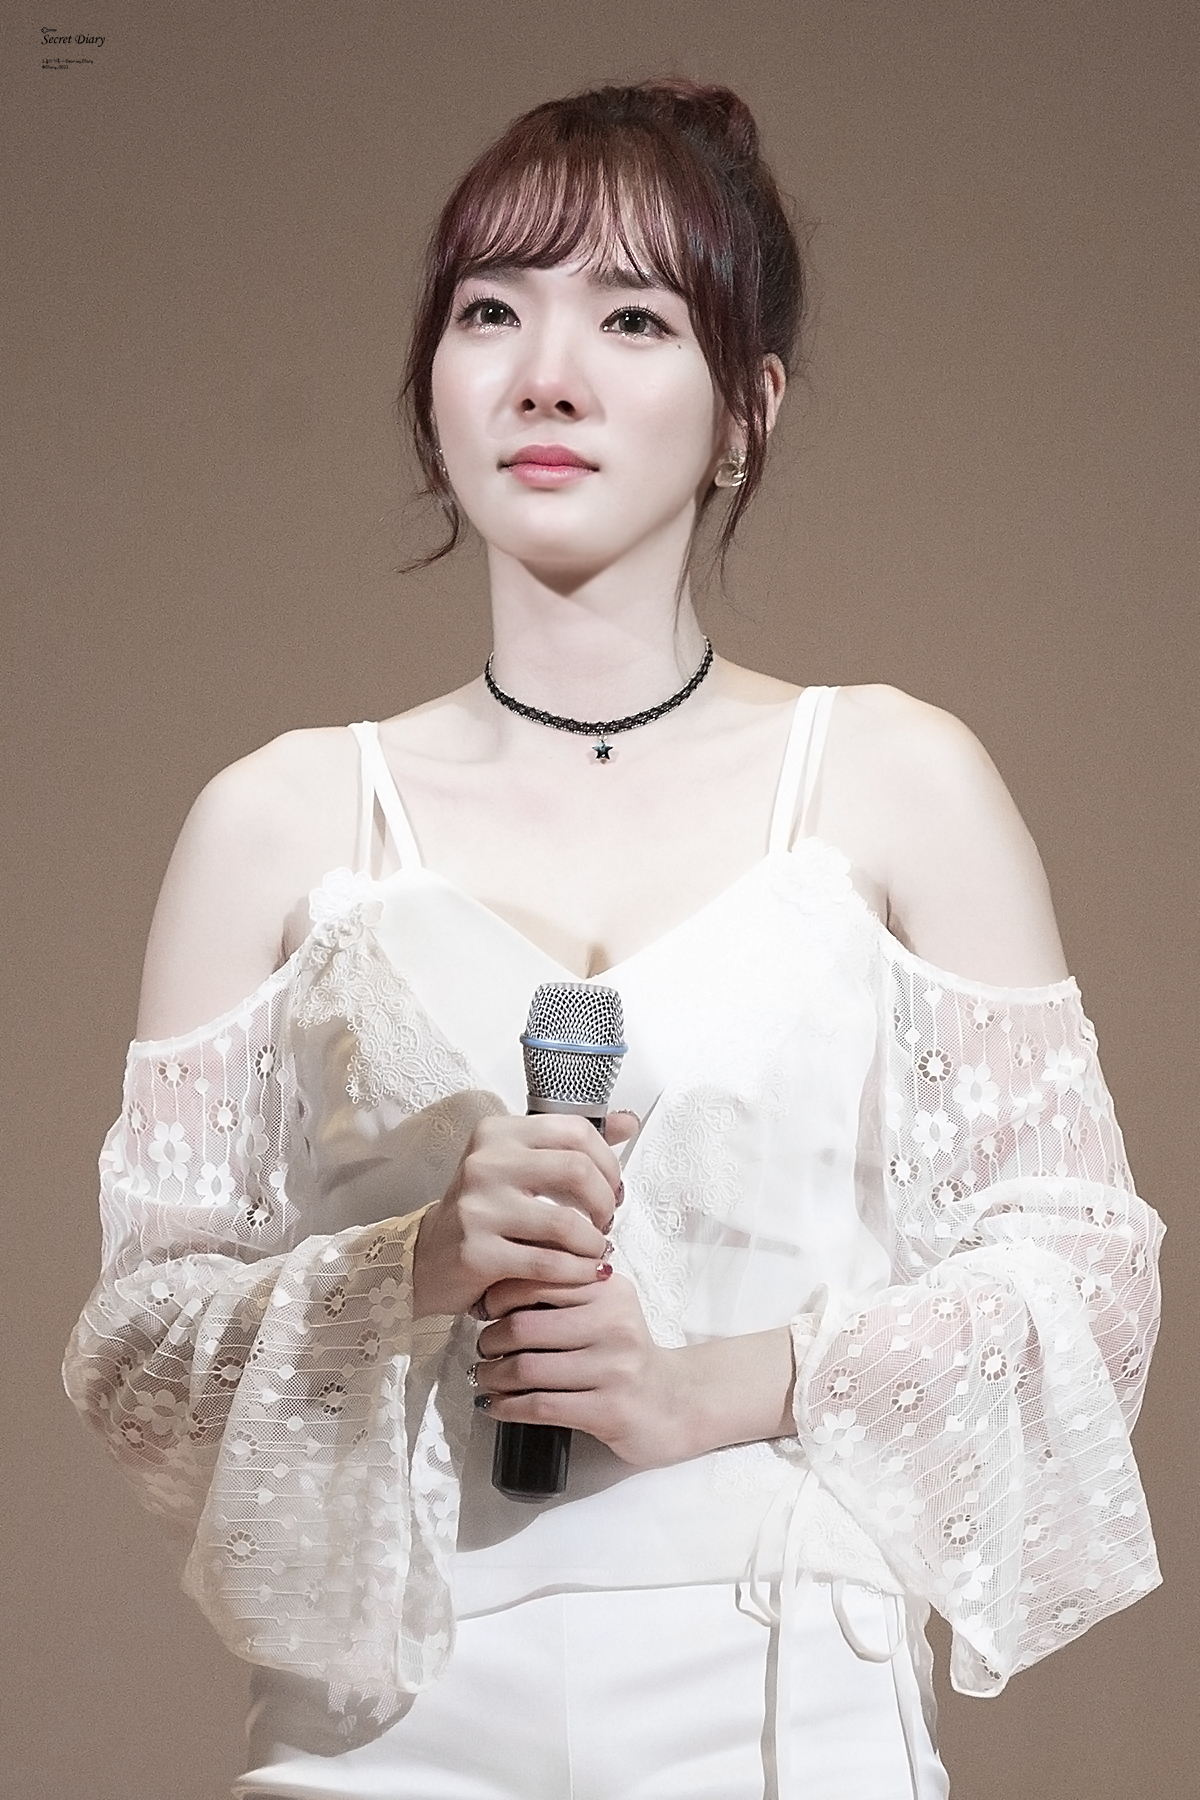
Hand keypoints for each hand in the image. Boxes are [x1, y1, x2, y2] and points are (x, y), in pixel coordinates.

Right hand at [412, 1111, 638, 1318]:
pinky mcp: (476, 1252)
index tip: (613, 1186)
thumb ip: (571, 1143)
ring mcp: (477, 1208)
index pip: (574, 1131)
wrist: (426, 1256)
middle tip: (607, 1219)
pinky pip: (547, 1262)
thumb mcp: (519, 1164)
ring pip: (565, 1222)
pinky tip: (587, 1272)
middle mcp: (484, 1163)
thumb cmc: (483, 1209)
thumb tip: (627, 1122)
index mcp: (498, 1133)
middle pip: (576, 1170)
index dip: (608, 1161)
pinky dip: (578, 1270)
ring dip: (594, 1242)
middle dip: (605, 1200)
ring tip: (597, 1250)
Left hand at [470, 1271, 693, 1468]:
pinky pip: (540, 1406)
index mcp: (609, 1289)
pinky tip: (495, 1406)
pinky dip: (506, 1407)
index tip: (485, 1310)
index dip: (498, 1296)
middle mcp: (614, 1324)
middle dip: (489, 1341)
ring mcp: (613, 1369)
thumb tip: (494, 1288)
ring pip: (526, 1369)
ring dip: (491, 1377)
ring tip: (483, 1377)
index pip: (537, 1280)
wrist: (674, 1403)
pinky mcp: (609, 1410)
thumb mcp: (606, 1309)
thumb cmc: (627, 1354)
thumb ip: (565, 1292)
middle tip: (483, 1349)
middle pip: (523, 1327)